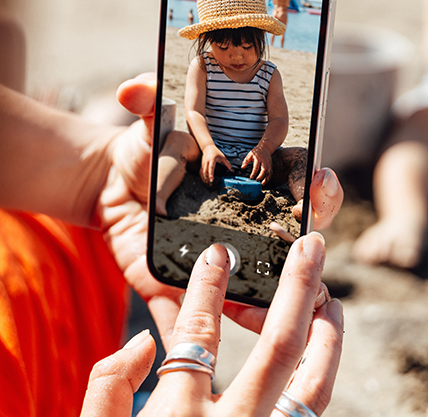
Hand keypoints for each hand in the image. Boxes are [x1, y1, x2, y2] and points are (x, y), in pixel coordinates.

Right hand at [80, 238, 343, 416]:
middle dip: (297, 287)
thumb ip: (107, 389)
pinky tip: (323, 356)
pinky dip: (323, 380)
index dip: (209, 288)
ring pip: (315, 385)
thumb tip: (146, 341)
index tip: (220, 253)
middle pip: (277, 346)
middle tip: (311, 245)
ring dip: (329, 336)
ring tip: (333, 298)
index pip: (197, 335)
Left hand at [97, 74, 343, 340]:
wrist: (109, 185)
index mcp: (256, 183)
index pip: (303, 187)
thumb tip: (133, 86)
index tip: (317, 178)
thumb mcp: (153, 124)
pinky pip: (199, 324)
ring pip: (264, 294)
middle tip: (303, 237)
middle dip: (309, 245)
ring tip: (276, 306)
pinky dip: (199, 337)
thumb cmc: (149, 149)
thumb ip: (151, 102)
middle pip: (297, 245)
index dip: (318, 186)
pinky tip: (205, 341)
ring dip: (275, 303)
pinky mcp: (186, 290)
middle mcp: (249, 226)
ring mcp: (223, 264)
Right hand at [200, 145, 231, 184]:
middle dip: (208, 178)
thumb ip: (227, 163)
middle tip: (211, 183)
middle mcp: (206, 162)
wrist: (208, 147)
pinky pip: (202, 171)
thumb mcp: (222, 157)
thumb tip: (231, 169)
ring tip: (208, 183)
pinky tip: (206, 180)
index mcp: (212, 160)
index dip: (211, 174)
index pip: (211, 168)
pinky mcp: (202, 164)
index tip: (212, 179)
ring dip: (205, 178)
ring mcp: (203, 163)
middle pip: (206, 171)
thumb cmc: (215, 152)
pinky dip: (203, 176)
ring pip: (203, 172)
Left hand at [242, 145, 272, 183]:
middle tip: (257, 180)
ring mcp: (268, 164)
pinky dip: (269, 178)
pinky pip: (271, 173)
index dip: (254, 173)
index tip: (251, 178)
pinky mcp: (271, 165)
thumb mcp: (250, 154)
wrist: (265, 148)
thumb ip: (246, 161)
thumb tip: (242, 167)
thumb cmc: (256, 152)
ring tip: (262, 184)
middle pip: (264, 170)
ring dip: (266, 179)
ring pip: (269, 172)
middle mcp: (264, 162)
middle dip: (261, 176)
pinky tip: (265, 181)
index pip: (256, 167)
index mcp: (258, 159)